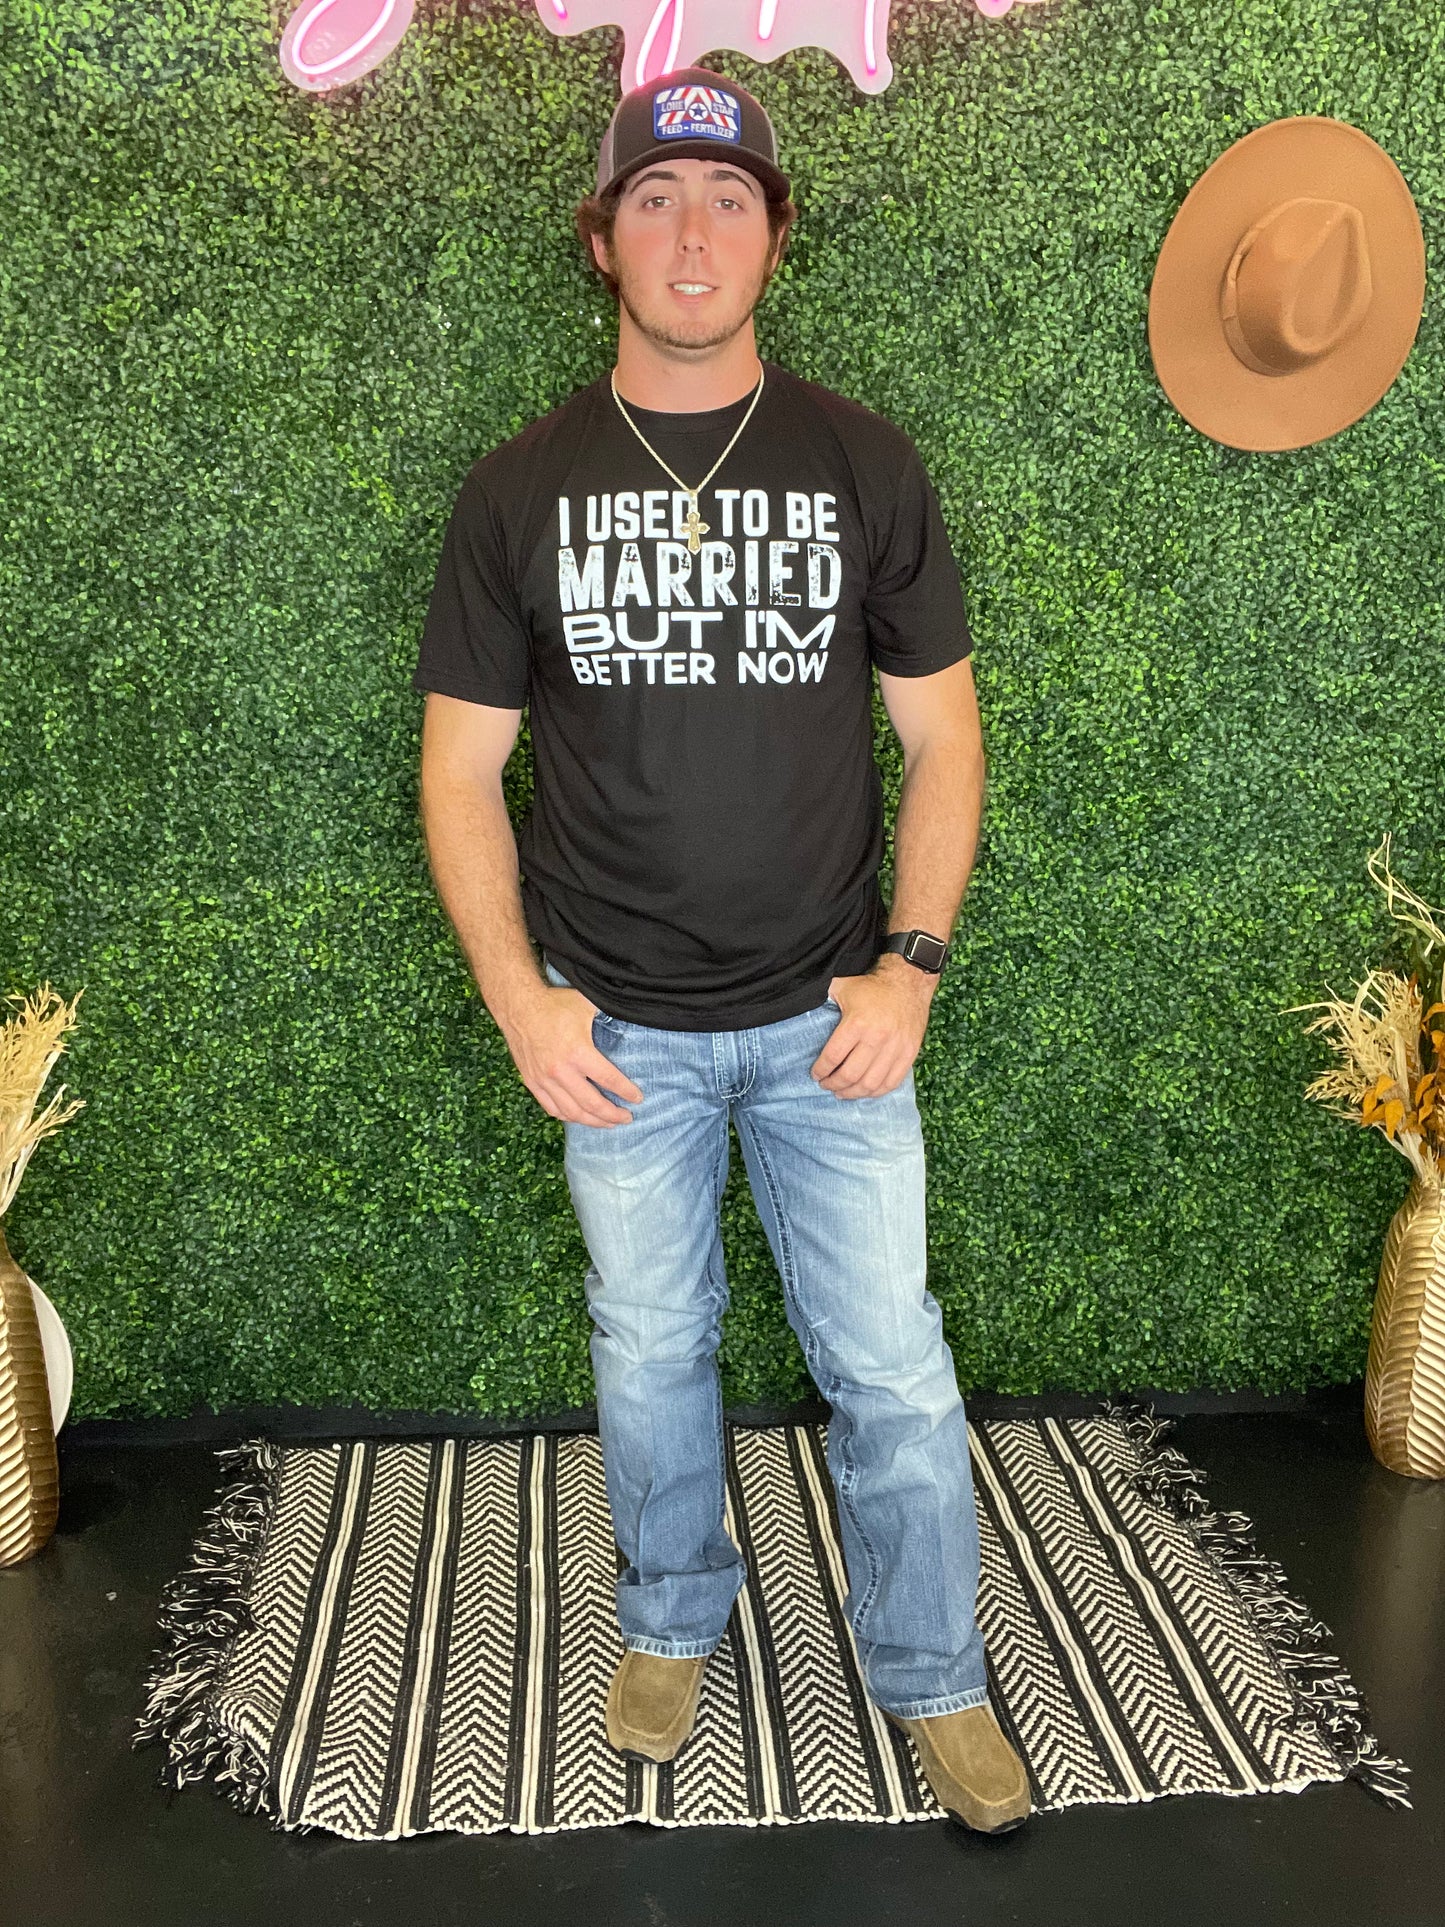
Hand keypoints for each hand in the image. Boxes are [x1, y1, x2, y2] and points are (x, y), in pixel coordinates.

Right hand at [500, 984, 643, 1126]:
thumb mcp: (587, 1005)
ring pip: (572, 1112)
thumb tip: (632, 1015)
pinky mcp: (532, 1083)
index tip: (637, 1098)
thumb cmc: (554, 1005)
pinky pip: (552, 1108)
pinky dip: (568, 1117)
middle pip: (593, 1104)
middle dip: (613, 1115)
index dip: (626, 1092)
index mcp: (578, 1053)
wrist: (518, 1007)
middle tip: (627, 1117)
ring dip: (593, 1122)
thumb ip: (608, 1015)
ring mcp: (544, 1080)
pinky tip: (580, 1117)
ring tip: (608, 1123)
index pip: (609, 1080)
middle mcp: (561, 1071)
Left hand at [810, 953, 936, 1098]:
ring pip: (870, 1083)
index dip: (821, 1070)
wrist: (908, 982)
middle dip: (833, 1084)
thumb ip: (824, 1001)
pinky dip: (876, 1092)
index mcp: (857, 1023)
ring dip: (853, 1093)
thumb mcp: (843, 988)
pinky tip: (865, 1091)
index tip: (816, 1074)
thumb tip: (801, 1008)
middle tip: (826, 1085)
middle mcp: (877, 1038)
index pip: (833, 1057)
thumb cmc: (872, 987)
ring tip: (842, 1092)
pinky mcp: (909, 1053)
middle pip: (850, 1074)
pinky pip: (892, 1082)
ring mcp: (895, 1048)